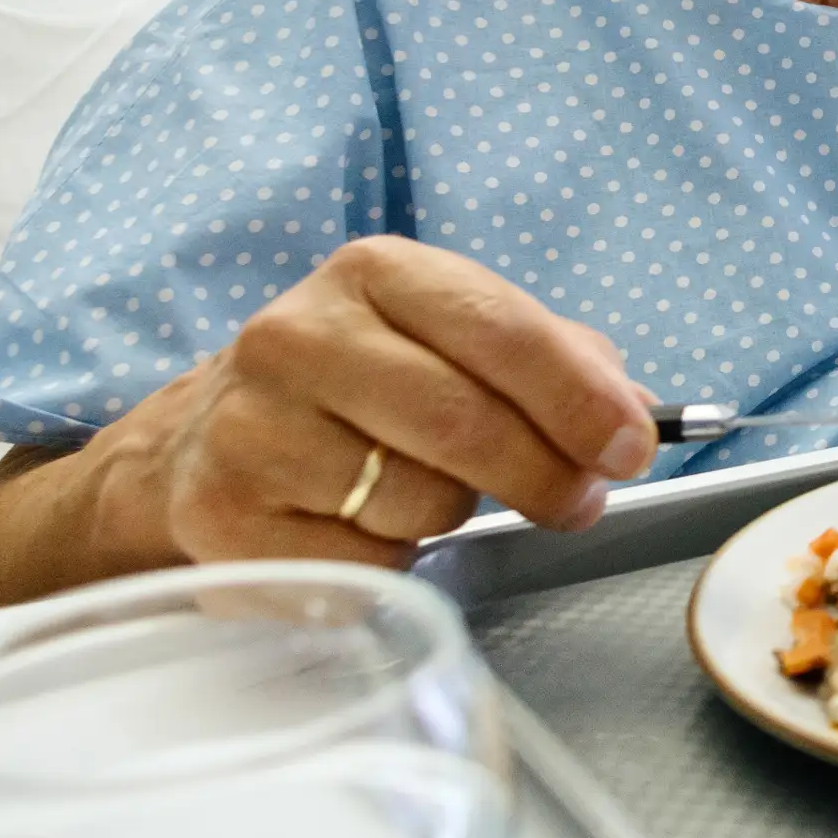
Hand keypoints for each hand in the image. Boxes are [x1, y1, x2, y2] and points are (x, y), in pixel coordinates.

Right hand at [139, 236, 648, 567]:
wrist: (203, 442)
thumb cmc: (356, 389)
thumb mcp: (446, 340)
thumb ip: (551, 361)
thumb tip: (634, 412)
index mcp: (371, 274)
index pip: (500, 329)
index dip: (579, 396)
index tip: (632, 447)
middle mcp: (298, 338)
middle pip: (464, 422)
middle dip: (547, 473)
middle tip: (579, 501)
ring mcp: (252, 429)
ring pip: (421, 500)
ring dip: (457, 514)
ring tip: (427, 494)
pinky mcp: (227, 519)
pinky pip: (367, 562)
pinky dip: (396, 561)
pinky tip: (366, 529)